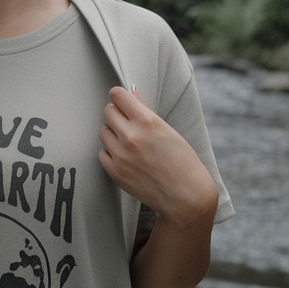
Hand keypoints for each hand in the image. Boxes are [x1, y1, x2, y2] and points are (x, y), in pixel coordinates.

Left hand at [98, 85, 217, 228]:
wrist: (186, 197)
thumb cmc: (182, 161)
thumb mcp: (167, 130)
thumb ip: (145, 109)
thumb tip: (130, 90)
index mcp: (147, 121)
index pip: (117, 95)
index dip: (121, 97)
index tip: (124, 102)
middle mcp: (131, 136)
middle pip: (107, 111)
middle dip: (117, 114)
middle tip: (130, 124)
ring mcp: (121, 155)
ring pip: (103, 131)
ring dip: (113, 134)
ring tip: (131, 143)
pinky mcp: (115, 172)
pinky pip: (102, 153)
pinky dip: (112, 153)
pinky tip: (127, 157)